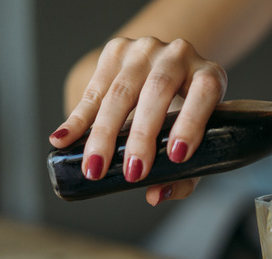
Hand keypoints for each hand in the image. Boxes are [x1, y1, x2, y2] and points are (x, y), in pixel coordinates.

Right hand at [48, 37, 226, 204]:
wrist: (170, 73)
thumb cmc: (187, 118)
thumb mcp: (196, 142)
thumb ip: (185, 174)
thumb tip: (156, 195)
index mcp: (209, 75)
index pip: (204, 92)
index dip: (191, 122)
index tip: (176, 156)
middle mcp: (179, 55)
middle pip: (158, 91)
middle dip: (142, 136)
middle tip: (133, 172)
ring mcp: (145, 50)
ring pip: (121, 91)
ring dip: (104, 133)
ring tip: (95, 167)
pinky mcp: (116, 51)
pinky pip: (94, 89)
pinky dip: (77, 118)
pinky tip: (63, 138)